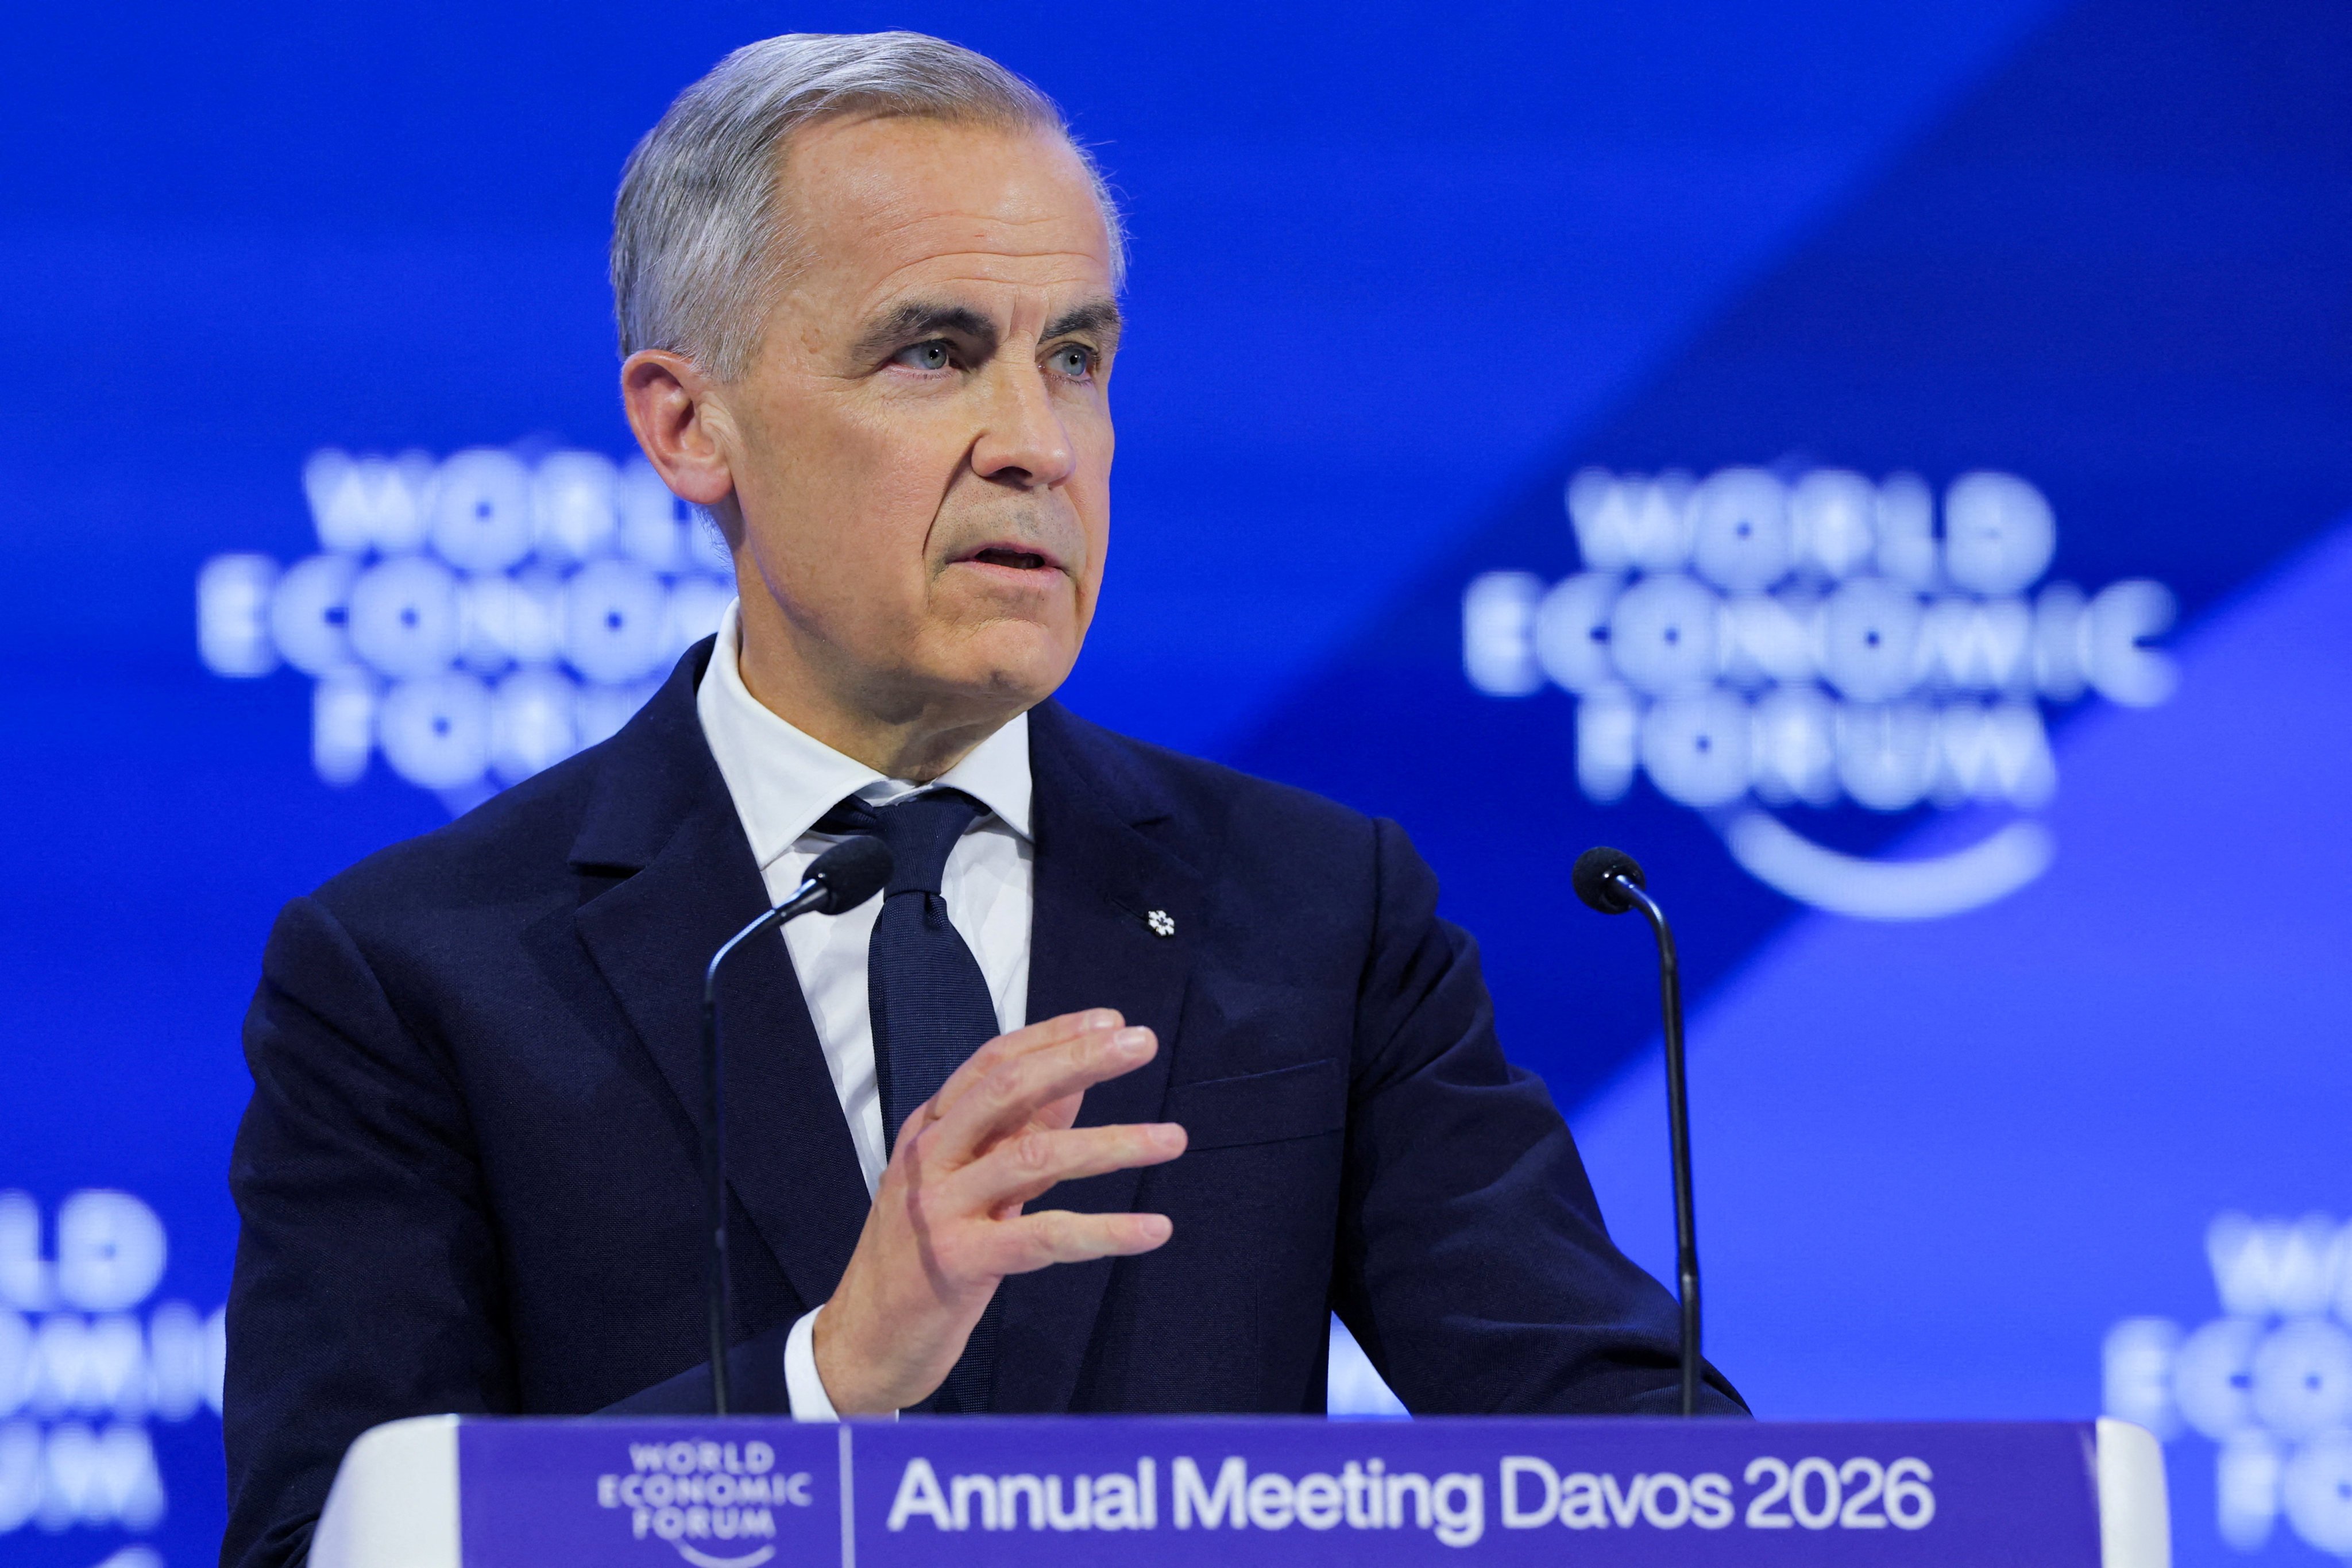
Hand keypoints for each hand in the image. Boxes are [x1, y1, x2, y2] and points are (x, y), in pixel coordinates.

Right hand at [811, 1008, 1184, 1413]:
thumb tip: (1076, 1084)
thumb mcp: (962, 1182)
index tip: (1112, 1021)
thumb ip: (1014, 1134)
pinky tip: (1154, 1229)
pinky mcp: (959, 1261)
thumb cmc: (919, 1255)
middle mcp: (930, 1157)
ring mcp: (939, 1208)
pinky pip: (1044, 1237)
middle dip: (1080, 1060)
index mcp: (929, 1129)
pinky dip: (1105, 1232)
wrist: (863, 1340)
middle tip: (1142, 1044)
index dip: (1053, 1035)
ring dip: (1112, 1143)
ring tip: (1173, 1139)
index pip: (993, 1061)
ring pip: (1034, 1156)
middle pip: (1009, 1089)